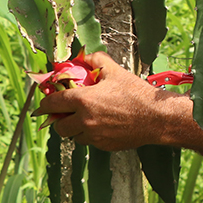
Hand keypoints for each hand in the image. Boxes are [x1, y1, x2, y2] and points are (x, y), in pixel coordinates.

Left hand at [34, 51, 180, 150]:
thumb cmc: (137, 94)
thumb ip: (96, 60)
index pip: (53, 104)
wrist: (156, 117)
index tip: (45, 103)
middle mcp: (85, 121)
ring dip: (75, 128)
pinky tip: (102, 124)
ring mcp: (94, 136)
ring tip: (86, 118)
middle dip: (59, 119)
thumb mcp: (115, 71)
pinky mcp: (104, 145)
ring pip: (74, 136)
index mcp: (83, 101)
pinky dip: (91, 135)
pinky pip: (90, 142)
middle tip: (66, 113)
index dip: (45, 103)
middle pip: (59, 127)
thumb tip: (85, 57)